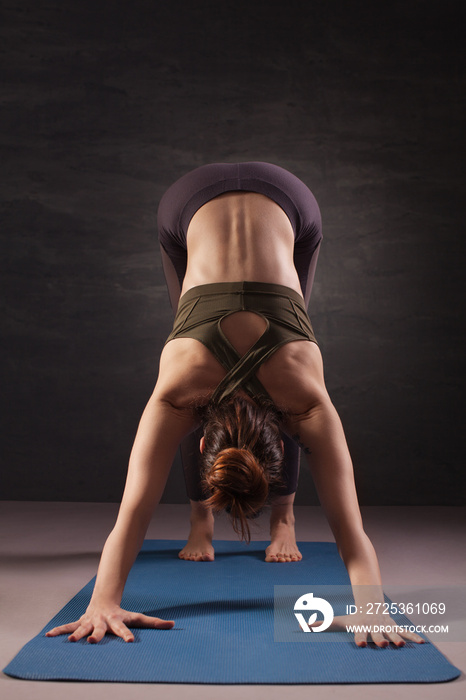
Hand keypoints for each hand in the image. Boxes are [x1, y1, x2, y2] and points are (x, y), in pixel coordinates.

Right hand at [45, 603, 174, 642]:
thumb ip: (155, 622)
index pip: (124, 629)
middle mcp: (103, 622)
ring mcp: (90, 622)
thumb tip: (174, 625)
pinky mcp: (81, 622)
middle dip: (97, 636)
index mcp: (117, 622)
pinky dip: (59, 630)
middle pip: (101, 630)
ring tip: (71, 640)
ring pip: (83, 628)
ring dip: (77, 634)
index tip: (129, 643)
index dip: (126, 635)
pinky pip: (69, 626)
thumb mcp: (138, 617)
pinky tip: (49, 635)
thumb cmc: (122, 613)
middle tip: (94, 642)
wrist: (104, 599)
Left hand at [310, 613, 425, 647]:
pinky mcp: (394, 627)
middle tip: (382, 645)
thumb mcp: (337, 621)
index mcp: (361, 627)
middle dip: (379, 639)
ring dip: (397, 639)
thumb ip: (320, 624)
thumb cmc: (352, 618)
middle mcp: (374, 627)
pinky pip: (405, 632)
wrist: (370, 604)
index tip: (360, 644)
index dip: (359, 638)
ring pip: (392, 633)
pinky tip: (422, 643)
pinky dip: (413, 637)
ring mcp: (385, 626)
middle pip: (376, 634)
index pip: (359, 634)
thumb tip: (300, 626)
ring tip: (401, 645)